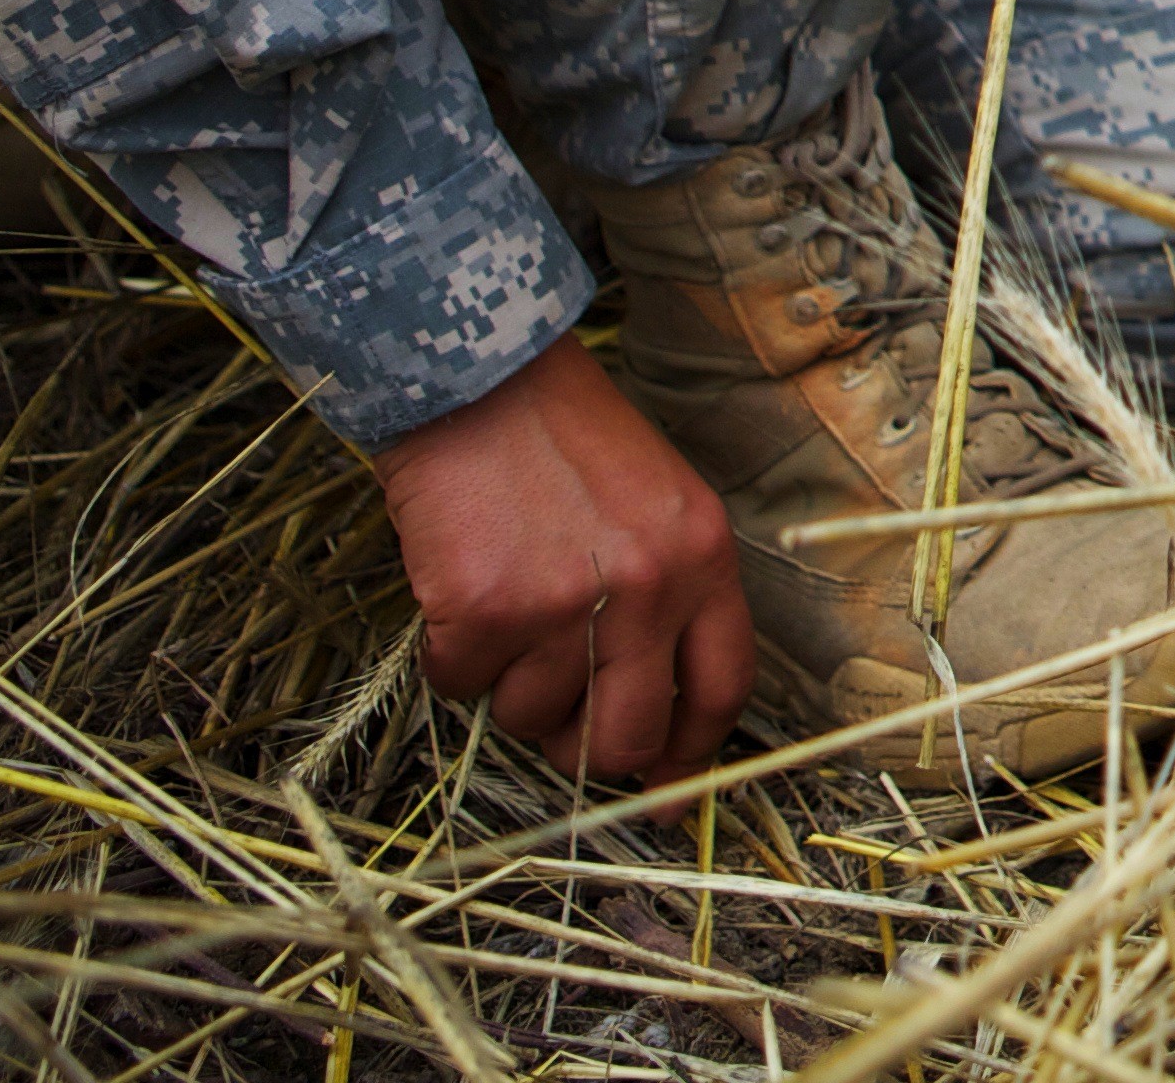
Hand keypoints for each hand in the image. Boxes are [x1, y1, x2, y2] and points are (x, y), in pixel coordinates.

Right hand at [359, 340, 752, 781]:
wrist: (479, 381)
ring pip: (533, 718)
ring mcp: (566, 604)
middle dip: (586, 747)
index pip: (721, 689)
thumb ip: (670, 600)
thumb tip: (656, 721)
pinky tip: (461, 589)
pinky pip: (463, 686)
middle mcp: (648, 588)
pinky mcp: (485, 611)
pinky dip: (452, 655)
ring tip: (506, 603)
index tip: (663, 793)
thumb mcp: (656, 505)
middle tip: (557, 716)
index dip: (691, 755)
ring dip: (509, 683)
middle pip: (627, 737)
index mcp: (702, 559)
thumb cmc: (565, 442)